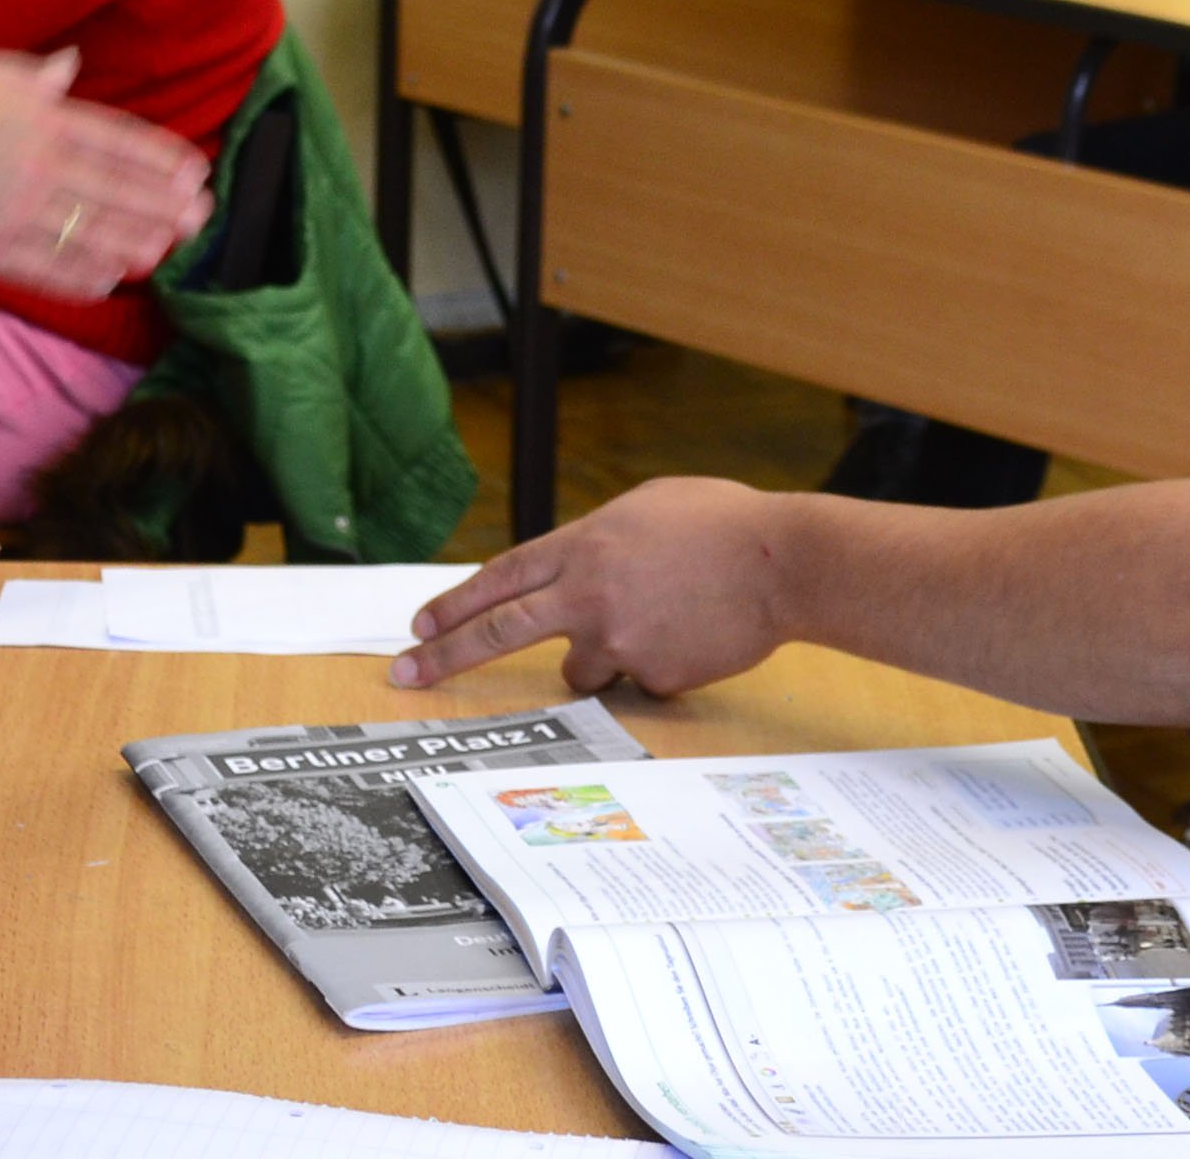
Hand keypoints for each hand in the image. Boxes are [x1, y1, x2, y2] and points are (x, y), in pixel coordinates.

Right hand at [0, 47, 210, 290]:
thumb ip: (33, 77)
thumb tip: (70, 67)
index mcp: (40, 116)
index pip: (118, 140)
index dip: (160, 159)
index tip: (193, 171)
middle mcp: (37, 163)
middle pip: (115, 189)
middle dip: (163, 205)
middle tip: (201, 217)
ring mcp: (13, 208)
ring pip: (88, 231)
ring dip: (133, 242)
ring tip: (164, 251)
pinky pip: (44, 266)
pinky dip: (80, 274)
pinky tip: (107, 280)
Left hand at [395, 477, 795, 695]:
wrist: (785, 563)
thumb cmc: (724, 523)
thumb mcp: (648, 509)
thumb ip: (598, 540)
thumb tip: (571, 569)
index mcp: (585, 545)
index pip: (501, 578)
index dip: (455, 604)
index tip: (417, 626)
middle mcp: (589, 595)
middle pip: (500, 632)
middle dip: (445, 656)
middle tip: (405, 674)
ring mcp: (619, 640)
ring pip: (580, 670)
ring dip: (604, 656)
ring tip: (662, 620)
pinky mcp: (652, 678)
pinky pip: (639, 681)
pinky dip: (659, 664)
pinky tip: (695, 634)